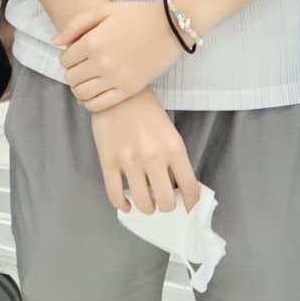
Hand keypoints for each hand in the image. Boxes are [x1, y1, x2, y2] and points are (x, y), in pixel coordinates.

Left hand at [55, 2, 186, 113]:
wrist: (170, 26)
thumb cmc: (137, 15)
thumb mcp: (104, 10)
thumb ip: (76, 25)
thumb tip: (54, 43)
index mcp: (93, 42)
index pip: (65, 60)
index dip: (68, 57)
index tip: (78, 53)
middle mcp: (101, 63)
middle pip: (70, 78)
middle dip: (72, 72)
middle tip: (82, 66)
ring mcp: (115, 79)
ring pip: (81, 93)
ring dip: (79, 87)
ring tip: (88, 79)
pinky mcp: (128, 90)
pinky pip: (99, 105)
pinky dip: (89, 103)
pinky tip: (93, 93)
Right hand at [88, 90, 198, 214]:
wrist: (119, 92)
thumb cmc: (147, 111)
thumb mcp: (170, 133)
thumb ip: (174, 160)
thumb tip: (175, 189)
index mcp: (174, 149)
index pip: (190, 188)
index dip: (191, 204)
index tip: (188, 208)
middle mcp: (154, 157)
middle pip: (166, 202)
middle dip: (166, 207)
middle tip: (162, 202)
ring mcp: (130, 160)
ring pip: (142, 203)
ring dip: (146, 207)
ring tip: (145, 202)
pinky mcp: (108, 160)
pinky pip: (115, 195)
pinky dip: (121, 205)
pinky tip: (125, 204)